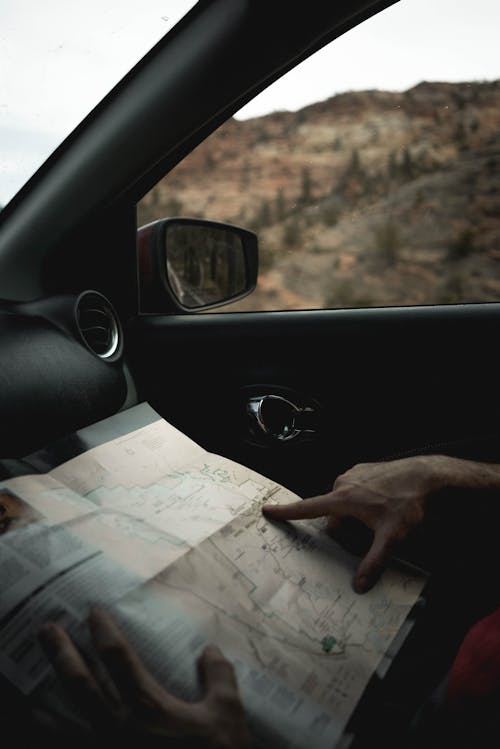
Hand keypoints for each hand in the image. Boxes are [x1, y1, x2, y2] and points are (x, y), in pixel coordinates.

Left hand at [39, 607, 250, 748]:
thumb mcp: (228, 714)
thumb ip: (220, 677)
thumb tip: (211, 650)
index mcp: (148, 707)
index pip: (118, 658)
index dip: (104, 631)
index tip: (93, 611)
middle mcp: (120, 727)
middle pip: (81, 684)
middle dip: (62, 654)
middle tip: (48, 629)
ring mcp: (108, 748)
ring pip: (70, 721)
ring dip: (51, 699)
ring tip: (32, 684)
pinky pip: (76, 745)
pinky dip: (61, 735)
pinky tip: (50, 728)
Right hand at [263, 456, 450, 592]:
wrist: (426, 475)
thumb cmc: (408, 503)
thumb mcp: (392, 537)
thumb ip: (374, 562)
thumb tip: (360, 586)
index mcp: (343, 498)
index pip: (308, 508)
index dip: (286, 511)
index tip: (267, 510)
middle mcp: (344, 482)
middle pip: (333, 513)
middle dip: (345, 528)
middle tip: (369, 534)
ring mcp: (354, 473)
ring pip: (344, 502)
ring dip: (355, 514)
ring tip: (381, 518)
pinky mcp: (365, 469)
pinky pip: (355, 490)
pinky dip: (363, 500)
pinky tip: (383, 505)